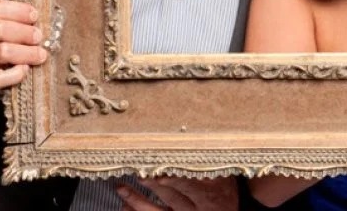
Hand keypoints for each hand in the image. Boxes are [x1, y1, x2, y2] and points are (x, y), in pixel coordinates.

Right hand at [0, 0, 47, 92]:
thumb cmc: (14, 29)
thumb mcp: (15, 16)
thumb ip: (26, 14)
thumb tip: (51, 16)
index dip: (18, 11)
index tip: (35, 16)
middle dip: (23, 33)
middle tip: (39, 37)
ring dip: (25, 53)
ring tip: (41, 54)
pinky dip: (14, 74)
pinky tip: (26, 69)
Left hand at [117, 177, 237, 209]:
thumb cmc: (225, 192)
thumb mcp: (225, 178)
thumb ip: (212, 165)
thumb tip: (195, 143)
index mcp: (210, 196)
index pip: (191, 187)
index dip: (175, 181)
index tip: (161, 174)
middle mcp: (195, 210)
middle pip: (172, 197)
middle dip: (153, 185)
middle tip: (137, 173)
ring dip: (137, 200)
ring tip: (121, 188)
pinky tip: (124, 206)